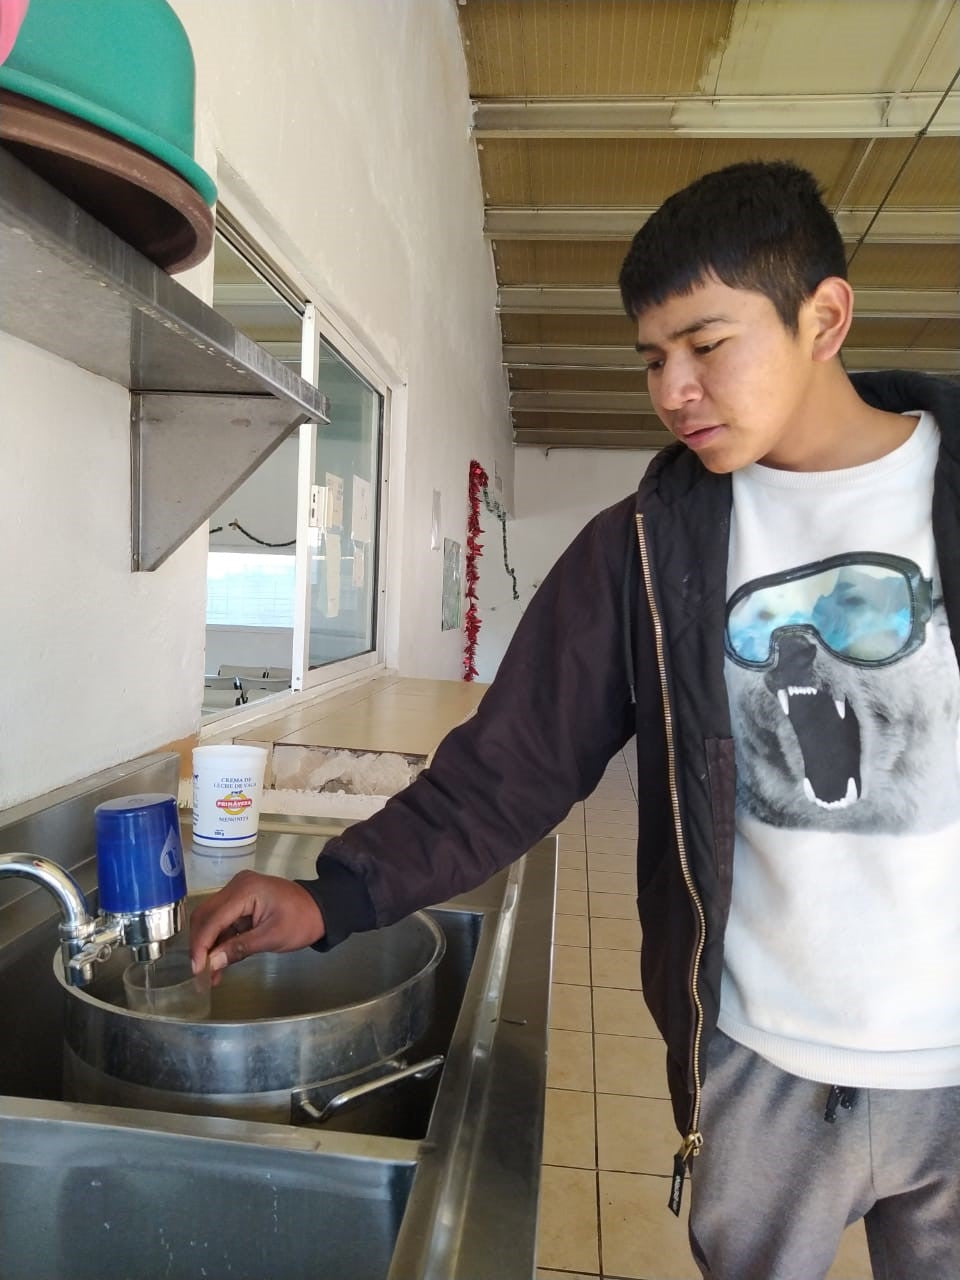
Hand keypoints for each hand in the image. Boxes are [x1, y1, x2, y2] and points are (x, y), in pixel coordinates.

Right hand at [189, 870, 325, 981]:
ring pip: (212, 920)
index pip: (213, 918)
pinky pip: (224, 922)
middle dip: (201, 946)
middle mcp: (236, 886)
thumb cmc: (301, 921)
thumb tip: (211, 963)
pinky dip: (220, 942)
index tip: (197, 969)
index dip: (202, 945)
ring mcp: (237, 893)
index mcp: (245, 890)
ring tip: (209, 974)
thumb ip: (239, 949)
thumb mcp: (272, 937)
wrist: (321, 909)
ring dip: (209, 946)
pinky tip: (219, 964)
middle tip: (200, 973)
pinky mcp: (241, 902)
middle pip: (206, 916)